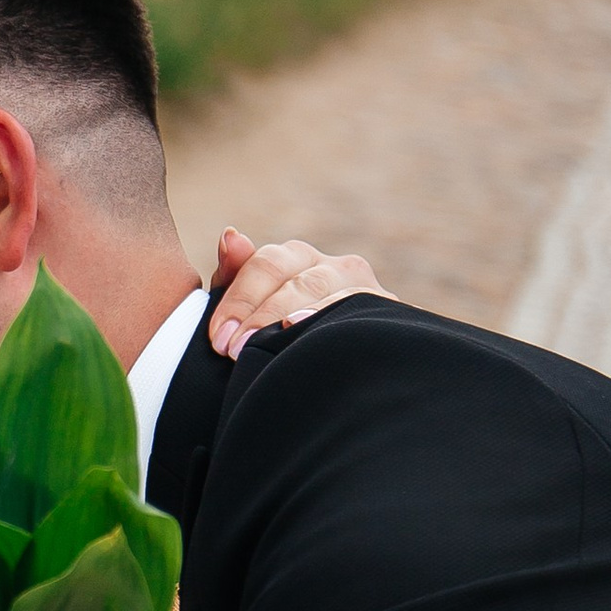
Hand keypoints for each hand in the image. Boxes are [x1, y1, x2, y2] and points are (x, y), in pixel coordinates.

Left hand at [206, 226, 384, 362]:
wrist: (335, 375)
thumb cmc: (277, 339)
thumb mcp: (252, 309)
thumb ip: (236, 277)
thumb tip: (231, 235)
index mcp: (298, 259)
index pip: (266, 264)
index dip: (239, 300)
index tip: (218, 338)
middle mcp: (337, 266)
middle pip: (299, 280)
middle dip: (261, 316)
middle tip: (233, 350)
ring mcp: (369, 289)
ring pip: (335, 293)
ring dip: (302, 315)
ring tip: (278, 335)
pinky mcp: (391, 314)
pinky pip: (367, 312)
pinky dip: (343, 321)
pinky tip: (320, 335)